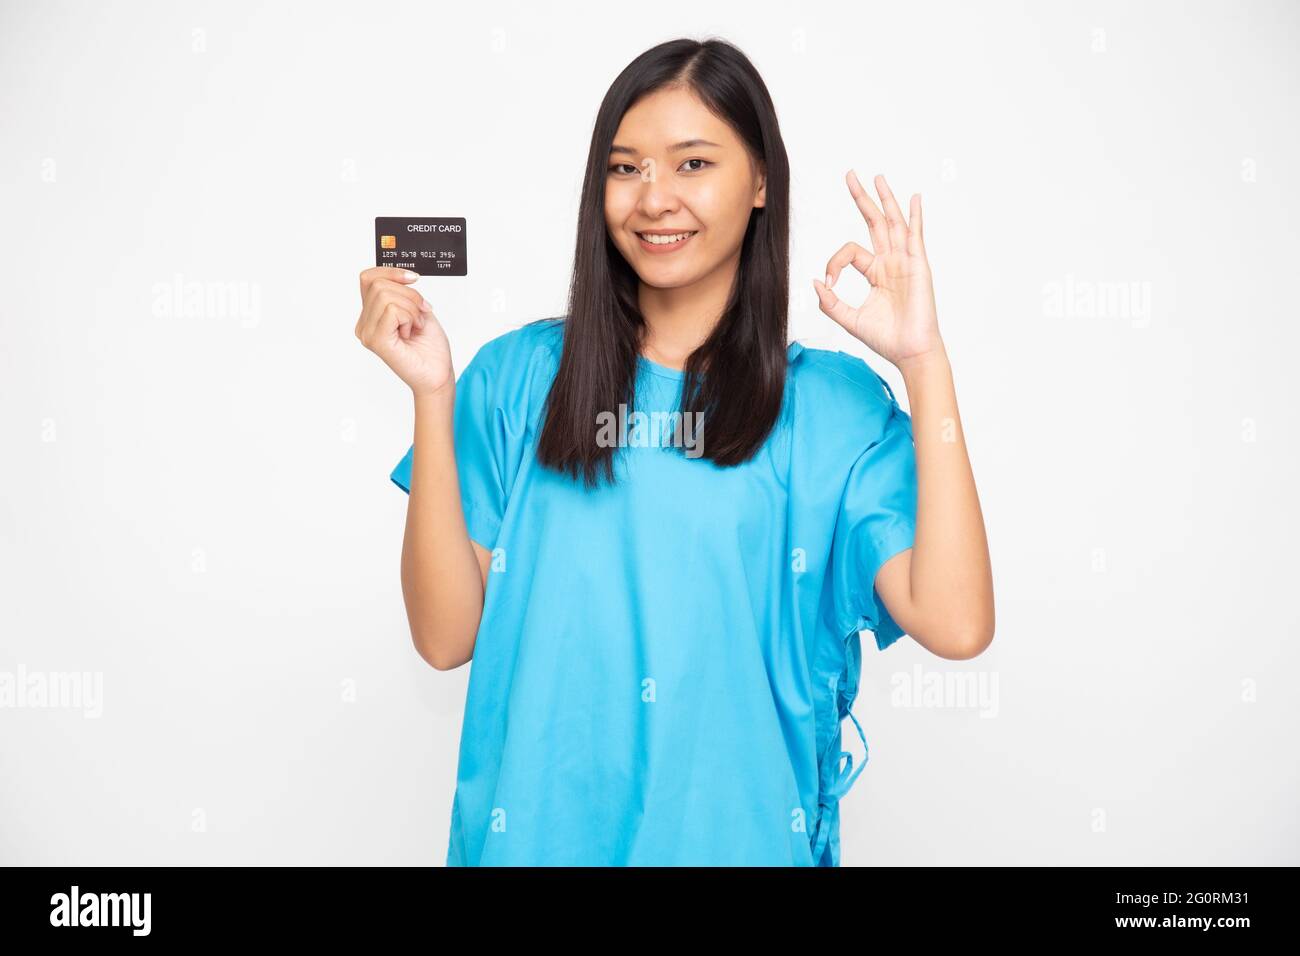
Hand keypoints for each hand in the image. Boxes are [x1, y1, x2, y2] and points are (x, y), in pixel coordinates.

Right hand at [354, 267, 453, 397]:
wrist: (437, 375)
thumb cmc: (429, 348)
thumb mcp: (417, 309)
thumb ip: (402, 292)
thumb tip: (401, 274)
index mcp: (371, 315)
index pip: (368, 278)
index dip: (392, 272)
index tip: (414, 278)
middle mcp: (364, 324)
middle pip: (379, 284)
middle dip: (409, 294)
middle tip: (421, 314)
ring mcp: (367, 333)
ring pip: (385, 295)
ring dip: (411, 307)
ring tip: (416, 326)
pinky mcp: (376, 340)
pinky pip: (392, 310)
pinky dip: (410, 317)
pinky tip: (411, 332)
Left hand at [812, 171, 944, 369]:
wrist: (909, 351)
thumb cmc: (885, 338)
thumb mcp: (849, 319)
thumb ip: (830, 302)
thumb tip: (815, 281)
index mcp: (875, 273)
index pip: (850, 251)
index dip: (834, 261)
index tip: (828, 280)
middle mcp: (890, 262)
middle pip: (874, 222)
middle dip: (862, 199)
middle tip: (850, 175)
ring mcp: (905, 262)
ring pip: (893, 223)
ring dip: (885, 199)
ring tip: (877, 177)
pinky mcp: (918, 266)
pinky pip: (916, 236)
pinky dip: (915, 217)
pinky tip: (914, 199)